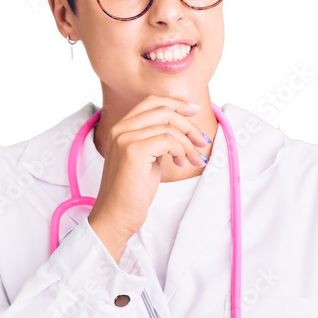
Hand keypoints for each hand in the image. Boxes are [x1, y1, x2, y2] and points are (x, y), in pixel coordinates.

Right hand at [89, 94, 209, 241]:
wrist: (116, 215)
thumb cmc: (132, 191)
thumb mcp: (146, 158)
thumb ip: (156, 141)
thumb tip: (182, 131)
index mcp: (120, 128)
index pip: (151, 102)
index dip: (176, 103)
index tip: (194, 111)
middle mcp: (120, 129)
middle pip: (163, 111)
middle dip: (188, 125)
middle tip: (202, 142)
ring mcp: (125, 139)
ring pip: (169, 126)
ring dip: (188, 143)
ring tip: (194, 160)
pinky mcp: (134, 151)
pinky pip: (168, 140)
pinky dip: (181, 151)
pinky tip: (181, 164)